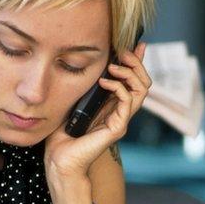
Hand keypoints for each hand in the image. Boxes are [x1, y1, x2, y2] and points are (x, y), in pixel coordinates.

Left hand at [44, 42, 151, 180]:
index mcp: (113, 106)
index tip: (137, 44)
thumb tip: (90, 65)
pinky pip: (127, 101)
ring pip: (141, 90)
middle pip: (143, 83)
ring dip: (129, 72)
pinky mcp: (117, 128)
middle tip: (124, 51)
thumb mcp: (75, 101)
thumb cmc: (64, 134)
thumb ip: (87, 87)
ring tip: (114, 65)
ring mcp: (121, 120)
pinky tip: (103, 82)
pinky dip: (118, 87)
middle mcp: (121, 112)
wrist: (60, 159)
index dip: (138, 62)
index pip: (134, 80)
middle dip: (136, 63)